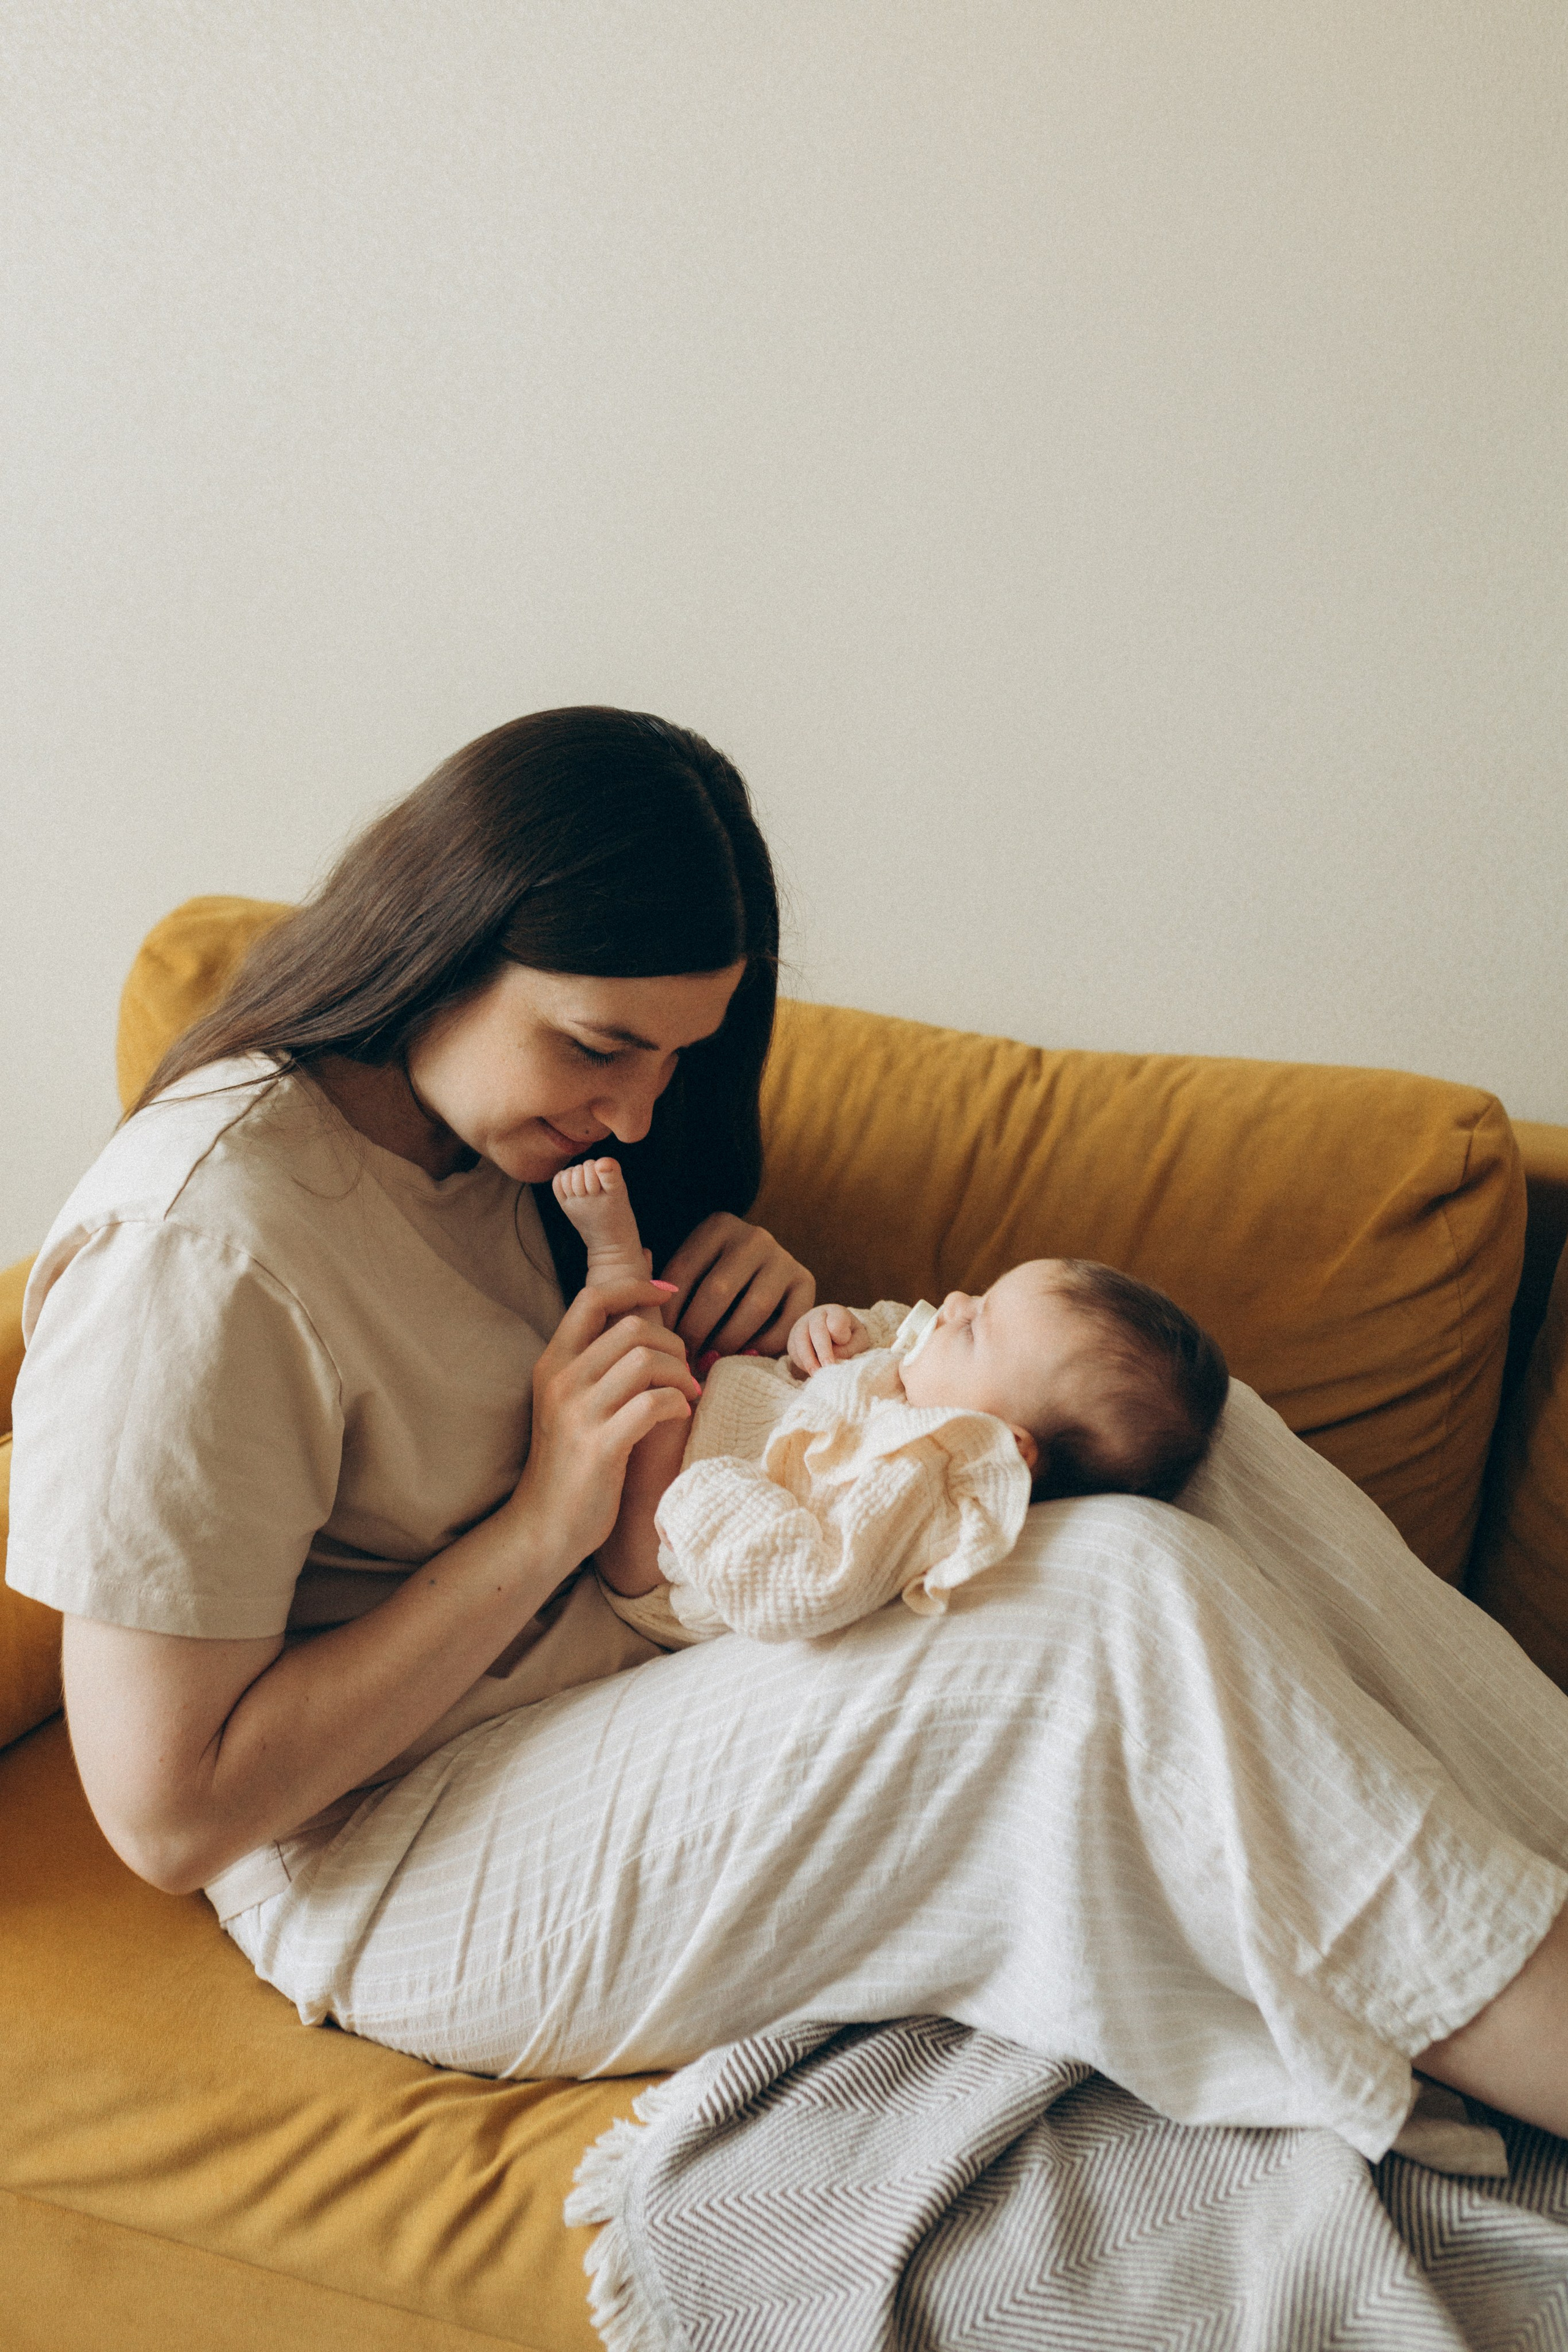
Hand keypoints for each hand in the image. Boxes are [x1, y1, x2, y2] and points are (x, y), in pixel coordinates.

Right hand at [507, 1279, 701, 1567]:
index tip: (667, 1293)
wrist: (542, 1526)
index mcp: (553, 1362)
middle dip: (672, 1341)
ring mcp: (579, 1414)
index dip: (635, 1285)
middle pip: (631, 1326)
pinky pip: (653, 1403)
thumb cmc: (569, 1461)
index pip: (593, 1297)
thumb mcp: (572, 1400)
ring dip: (680, 1373)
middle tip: (684, 1369)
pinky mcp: (601, 1447)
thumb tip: (640, 1299)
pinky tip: (679, 1415)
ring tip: (687, 1393)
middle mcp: (562, 1380)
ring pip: (646, 1360)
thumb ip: (599, 1356)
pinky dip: (677, 1403)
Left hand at [658, 1213, 815, 1358]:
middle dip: (697, 1333)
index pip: (683, 1271)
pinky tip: (743, 1358)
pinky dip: (764, 1347)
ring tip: (711, 1363)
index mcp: (717, 1226)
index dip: (668, 1313)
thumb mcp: (689, 1273)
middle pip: (718, 1291)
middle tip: (684, 1362)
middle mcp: (754, 1236)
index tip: (660, 1342)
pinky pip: (786, 1323)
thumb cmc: (711, 1282)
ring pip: (755, 1308)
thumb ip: (666, 1287)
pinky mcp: (807, 1282)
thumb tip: (645, 1310)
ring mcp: (783, 1257)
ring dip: (728, 1343)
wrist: (763, 1276)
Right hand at [788, 1303, 870, 1375]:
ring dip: (809, 1359)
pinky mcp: (793, 1338)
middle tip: (829, 1366)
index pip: (837, 1321)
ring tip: (817, 1374)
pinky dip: (801, 1362)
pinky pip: (794, 1350)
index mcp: (836, 1312)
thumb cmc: (849, 1338)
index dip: (841, 1335)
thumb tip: (833, 1357)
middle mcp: (817, 1315)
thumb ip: (850, 1348)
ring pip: (801, 1340)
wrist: (833, 1335)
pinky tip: (812, 1371)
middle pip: (817, 1330)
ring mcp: (802, 1325)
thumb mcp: (859, 1341)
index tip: (844, 1342)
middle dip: (823, 1350)